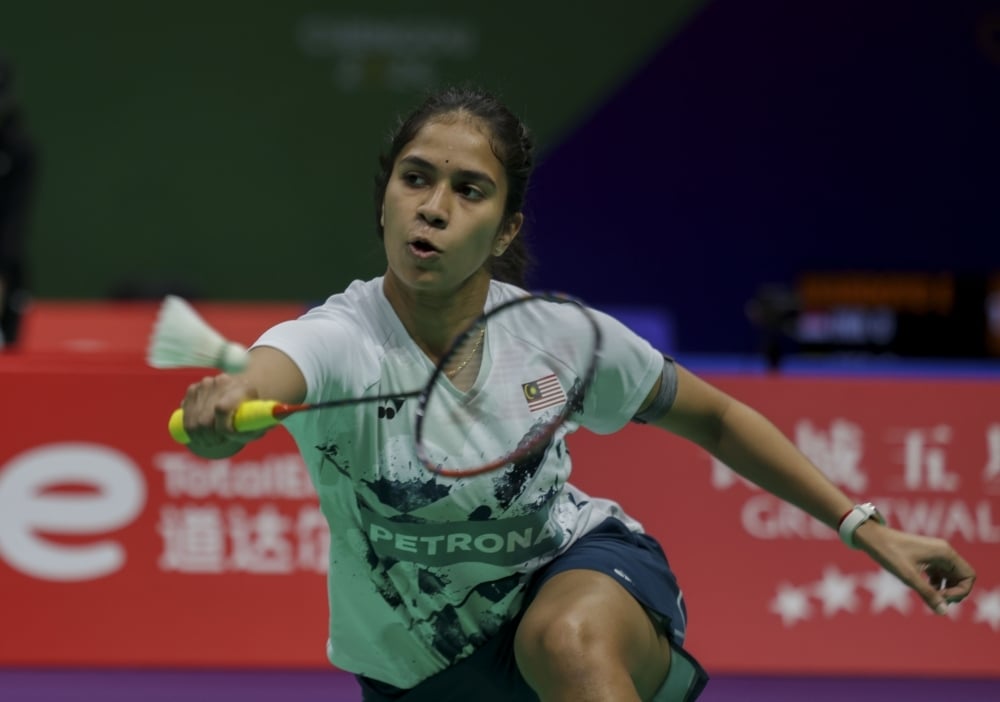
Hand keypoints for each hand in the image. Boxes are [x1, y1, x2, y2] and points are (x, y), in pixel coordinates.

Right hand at [180, 374, 266, 455]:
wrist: (242, 392)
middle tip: (217, 443)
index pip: (222, 409)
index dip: (221, 429)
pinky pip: (184, 416)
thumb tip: (274, 421)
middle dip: (209, 438)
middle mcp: (223, 382)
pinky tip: (201, 431)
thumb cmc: (253, 413)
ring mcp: (205, 384)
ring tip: (210, 440)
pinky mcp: (193, 389)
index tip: (225, 437)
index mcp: (244, 388)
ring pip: (192, 421)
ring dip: (198, 437)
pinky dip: (190, 429)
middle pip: (204, 420)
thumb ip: (263, 424)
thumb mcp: (263, 421)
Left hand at [855, 521, 975, 614]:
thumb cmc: (889, 553)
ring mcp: (935, 554)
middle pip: (961, 577)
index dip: (960, 592)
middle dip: (953, 592)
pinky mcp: (926, 558)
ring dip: (945, 590)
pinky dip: (936, 584)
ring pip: (950, 577)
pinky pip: (939, 574)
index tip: (941, 598)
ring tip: (930, 596)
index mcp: (945, 553)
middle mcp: (943, 552)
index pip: (968, 576)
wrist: (871, 538)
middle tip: (936, 600)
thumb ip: (927, 593)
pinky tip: (924, 590)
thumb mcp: (908, 576)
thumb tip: (943, 612)